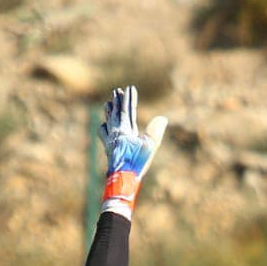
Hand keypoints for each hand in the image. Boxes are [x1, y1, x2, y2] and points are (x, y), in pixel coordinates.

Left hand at [99, 85, 166, 216]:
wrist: (121, 178)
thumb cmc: (136, 162)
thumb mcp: (150, 146)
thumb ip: (155, 131)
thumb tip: (163, 118)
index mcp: (125, 130)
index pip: (127, 110)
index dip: (129, 99)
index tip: (130, 87)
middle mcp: (116, 133)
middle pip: (116, 113)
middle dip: (117, 101)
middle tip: (116, 91)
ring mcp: (111, 141)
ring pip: (109, 122)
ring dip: (109, 112)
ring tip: (107, 104)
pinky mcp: (110, 149)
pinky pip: (104, 134)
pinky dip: (104, 127)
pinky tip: (104, 126)